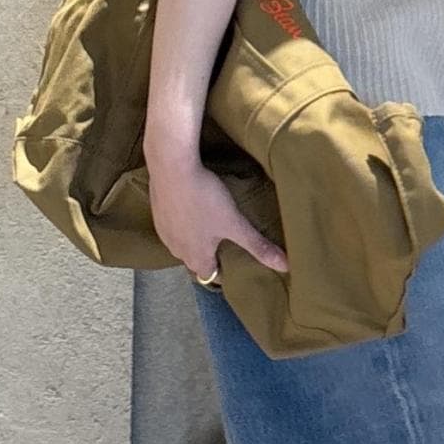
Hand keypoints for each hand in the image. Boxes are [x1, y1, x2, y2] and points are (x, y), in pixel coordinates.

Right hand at [145, 147, 288, 278]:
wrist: (171, 167)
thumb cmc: (204, 198)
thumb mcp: (236, 223)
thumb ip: (258, 246)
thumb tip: (285, 267)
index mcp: (196, 257)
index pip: (210, 276)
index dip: (224, 271)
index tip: (236, 263)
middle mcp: (176, 250)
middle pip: (195, 260)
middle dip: (210, 255)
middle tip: (227, 242)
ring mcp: (163, 232)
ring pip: (182, 243)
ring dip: (195, 238)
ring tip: (212, 224)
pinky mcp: (157, 212)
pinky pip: (172, 225)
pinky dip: (182, 222)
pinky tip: (192, 207)